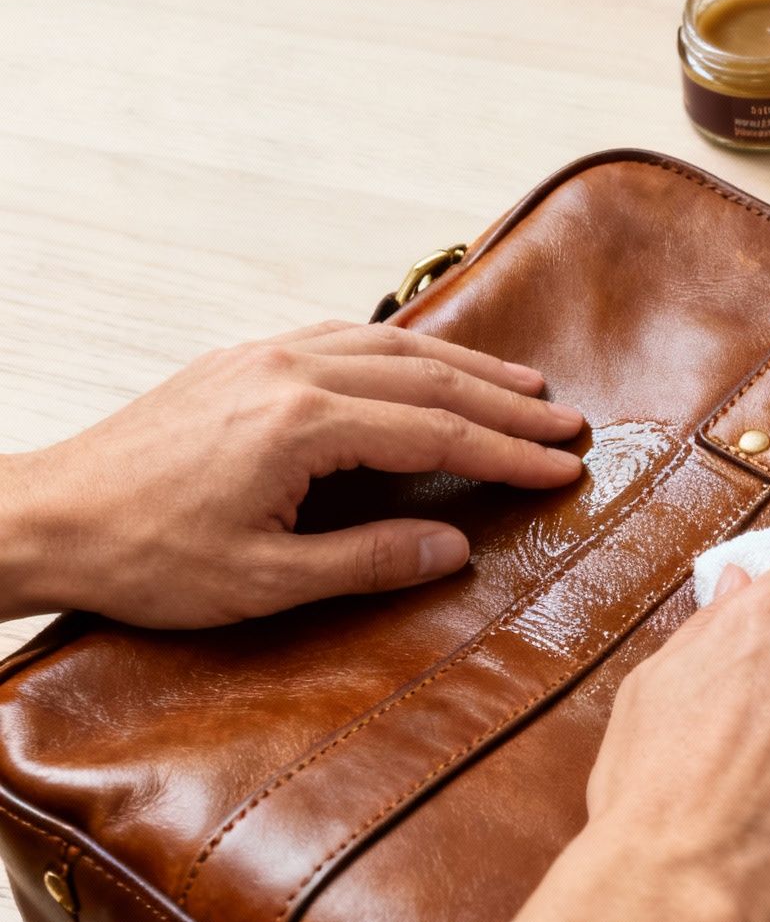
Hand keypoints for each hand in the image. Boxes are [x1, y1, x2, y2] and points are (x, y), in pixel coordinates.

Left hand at [0, 321, 584, 627]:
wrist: (46, 518)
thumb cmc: (146, 558)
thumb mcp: (264, 581)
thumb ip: (369, 559)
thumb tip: (454, 547)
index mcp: (301, 425)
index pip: (435, 431)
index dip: (507, 452)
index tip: (563, 467)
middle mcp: (288, 373)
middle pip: (426, 377)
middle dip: (505, 402)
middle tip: (566, 422)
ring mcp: (262, 358)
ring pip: (389, 347)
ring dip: (463, 366)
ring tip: (522, 384)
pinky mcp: (240, 361)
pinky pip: (343, 340)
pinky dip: (402, 351)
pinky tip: (424, 366)